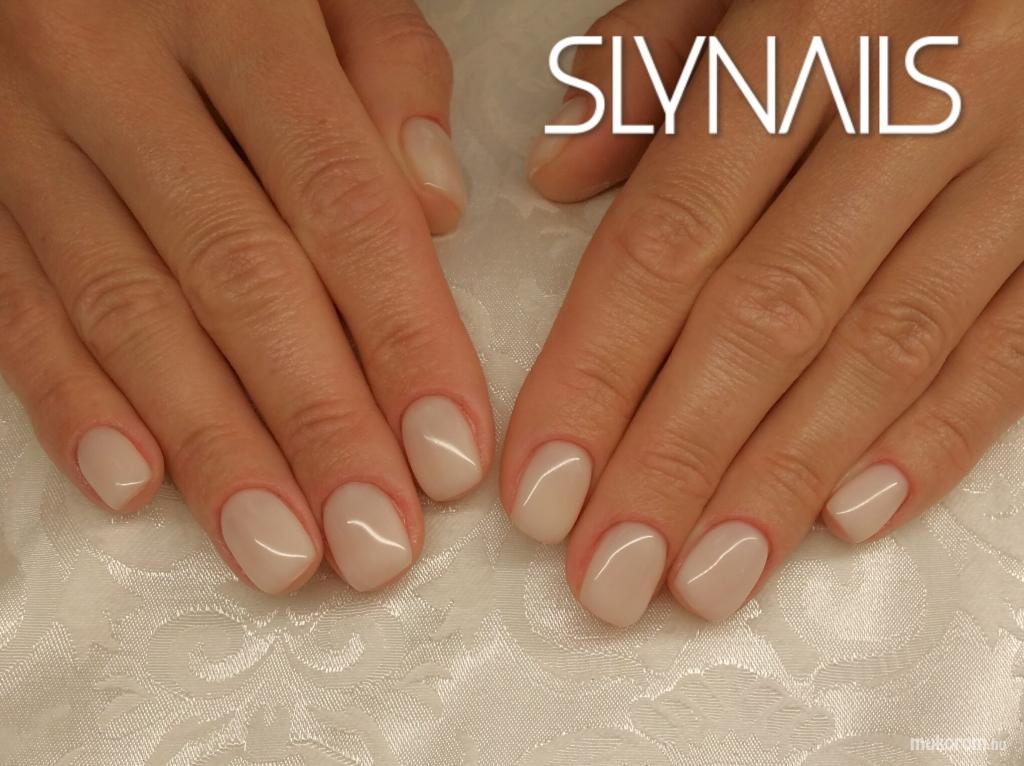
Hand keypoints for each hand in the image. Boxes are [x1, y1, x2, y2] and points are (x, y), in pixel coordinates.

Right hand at [0, 0, 492, 593]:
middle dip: (316, 422)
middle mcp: (115, 70)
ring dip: (210, 446)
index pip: (340, 199)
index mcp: (232, 6)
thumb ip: (389, 69)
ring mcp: (24, 128)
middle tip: (375, 542)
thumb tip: (434, 207)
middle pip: (238, 275)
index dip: (402, 336)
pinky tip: (135, 488)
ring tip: (281, 552)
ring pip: (126, 310)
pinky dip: (69, 400)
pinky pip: (11, 301)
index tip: (450, 452)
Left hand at [504, 0, 1023, 624]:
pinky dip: (936, 437)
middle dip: (677, 459)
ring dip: (786, 479)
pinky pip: (1014, 344)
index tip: (542, 482)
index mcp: (811, 23)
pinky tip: (851, 518)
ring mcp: (1018, 163)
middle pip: (768, 313)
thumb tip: (559, 171)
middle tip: (611, 573)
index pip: (671, 233)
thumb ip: (653, 53)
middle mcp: (919, 97)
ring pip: (886, 347)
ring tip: (708, 580)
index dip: (597, 369)